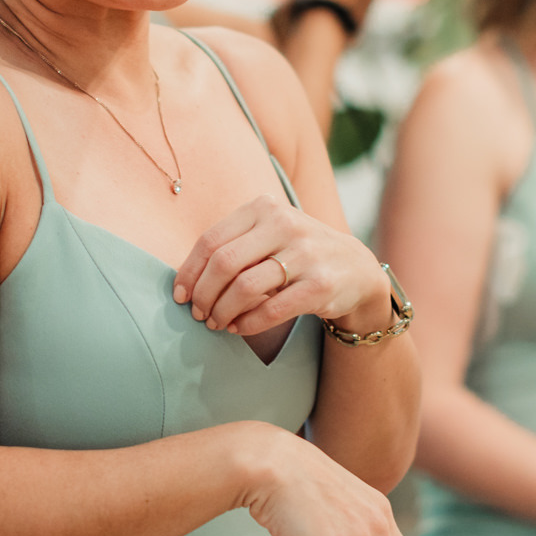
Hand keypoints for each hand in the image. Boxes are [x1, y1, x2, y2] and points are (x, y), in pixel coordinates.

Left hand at [173, 194, 391, 338]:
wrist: (355, 268)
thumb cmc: (297, 252)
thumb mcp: (269, 232)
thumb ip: (233, 244)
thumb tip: (186, 280)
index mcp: (265, 208)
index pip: (211, 240)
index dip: (190, 271)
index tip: (180, 295)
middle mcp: (286, 224)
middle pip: (224, 263)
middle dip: (204, 294)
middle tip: (199, 314)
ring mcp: (306, 254)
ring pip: (245, 288)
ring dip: (222, 311)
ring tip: (216, 323)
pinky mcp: (320, 285)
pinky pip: (271, 309)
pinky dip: (247, 323)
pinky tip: (238, 328)